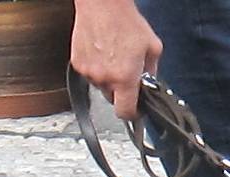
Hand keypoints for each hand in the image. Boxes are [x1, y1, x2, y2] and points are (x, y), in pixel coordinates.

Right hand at [71, 0, 163, 119]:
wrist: (102, 5)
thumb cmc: (126, 21)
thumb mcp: (152, 47)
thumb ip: (151, 72)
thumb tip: (149, 84)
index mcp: (125, 78)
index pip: (125, 112)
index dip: (132, 113)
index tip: (135, 109)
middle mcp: (105, 79)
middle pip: (113, 99)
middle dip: (121, 90)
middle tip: (126, 71)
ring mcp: (89, 73)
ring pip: (101, 86)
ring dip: (108, 78)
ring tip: (113, 56)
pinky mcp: (78, 64)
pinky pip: (90, 75)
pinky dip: (96, 68)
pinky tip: (102, 52)